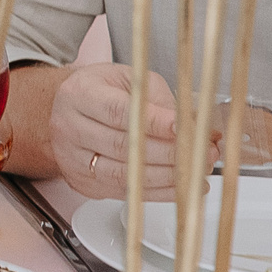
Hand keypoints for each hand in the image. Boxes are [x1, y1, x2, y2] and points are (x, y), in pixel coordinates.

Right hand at [48, 64, 188, 198]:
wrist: (65, 110)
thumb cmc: (101, 91)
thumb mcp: (128, 79)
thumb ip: (159, 99)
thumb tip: (193, 125)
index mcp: (78, 94)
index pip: (118, 112)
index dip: (154, 123)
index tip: (184, 129)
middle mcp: (69, 127)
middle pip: (123, 146)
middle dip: (171, 153)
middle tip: (206, 153)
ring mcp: (72, 157)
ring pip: (123, 173)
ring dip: (167, 176)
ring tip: (198, 172)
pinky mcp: (82, 181)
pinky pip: (122, 191)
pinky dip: (156, 192)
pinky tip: (179, 187)